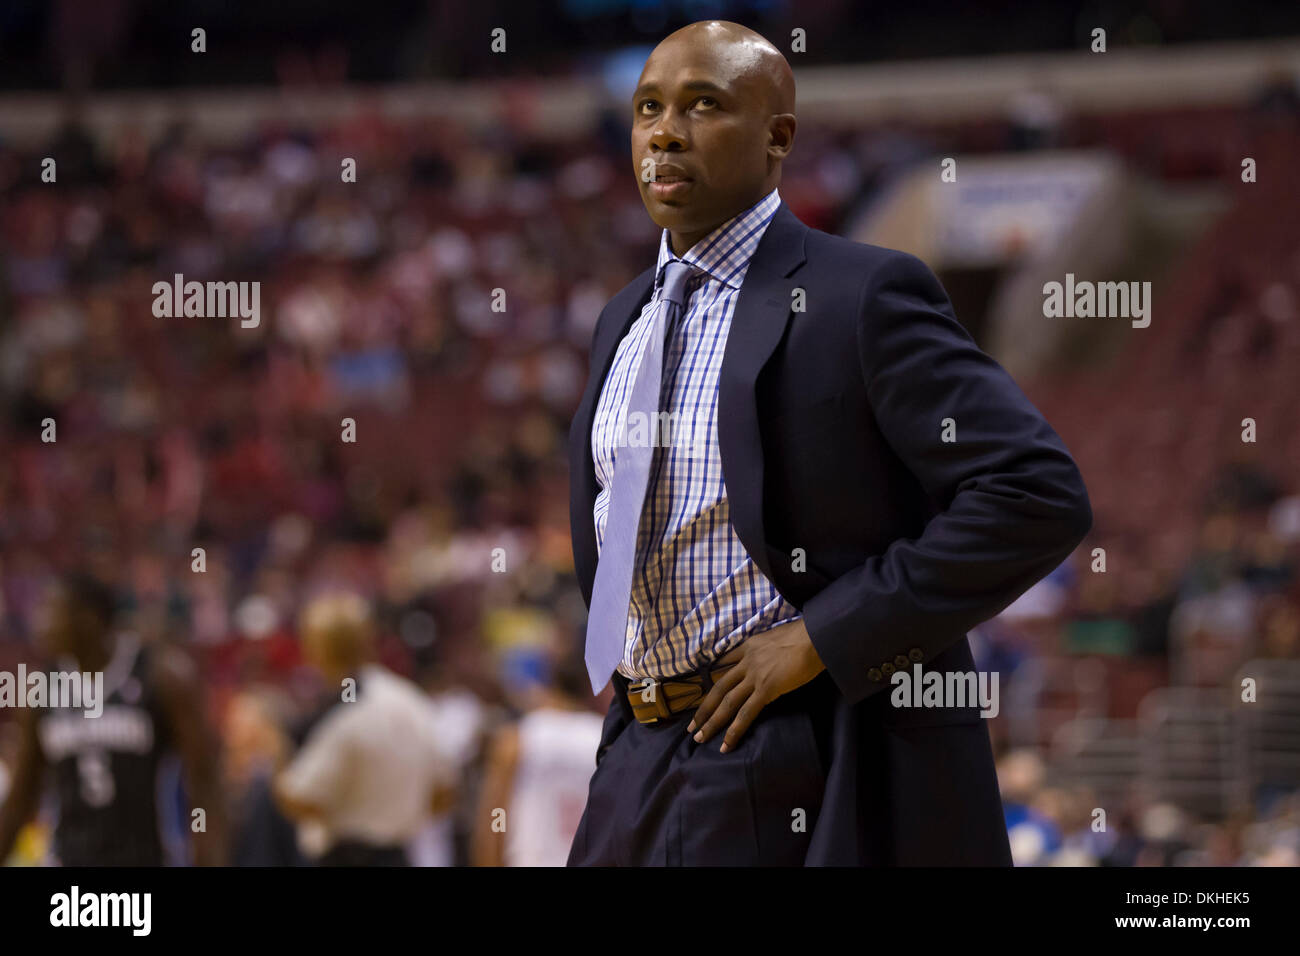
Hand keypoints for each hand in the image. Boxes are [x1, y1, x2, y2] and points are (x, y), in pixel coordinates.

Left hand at [686, 619, 825, 752]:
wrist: (814, 636)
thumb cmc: (804, 636)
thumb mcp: (777, 637)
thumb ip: (768, 649)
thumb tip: (771, 658)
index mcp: (748, 646)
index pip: (723, 664)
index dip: (711, 680)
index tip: (702, 692)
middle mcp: (746, 661)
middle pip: (718, 687)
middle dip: (704, 708)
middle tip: (692, 726)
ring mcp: (754, 676)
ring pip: (726, 702)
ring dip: (712, 722)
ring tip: (700, 738)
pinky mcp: (766, 689)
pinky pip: (746, 713)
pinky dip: (734, 730)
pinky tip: (726, 744)